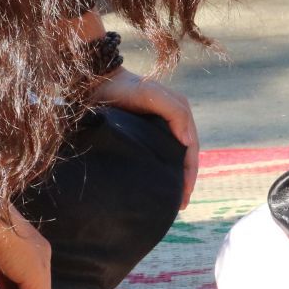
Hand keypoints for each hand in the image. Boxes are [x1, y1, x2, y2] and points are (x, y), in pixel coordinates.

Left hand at [90, 68, 198, 207]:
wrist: (98, 82)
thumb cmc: (125, 87)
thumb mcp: (153, 94)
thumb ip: (175, 112)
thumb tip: (189, 142)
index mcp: (180, 115)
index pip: (190, 150)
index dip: (190, 173)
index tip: (184, 195)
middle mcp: (172, 124)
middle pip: (184, 158)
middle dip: (185, 182)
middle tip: (179, 206)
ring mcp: (156, 131)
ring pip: (170, 160)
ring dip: (173, 181)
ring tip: (170, 203)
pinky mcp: (140, 136)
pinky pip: (155, 158)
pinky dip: (159, 173)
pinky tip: (154, 187)